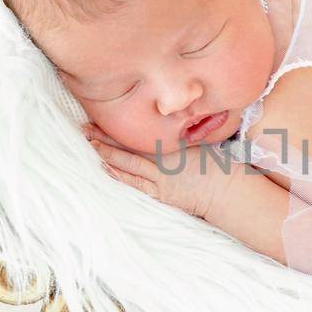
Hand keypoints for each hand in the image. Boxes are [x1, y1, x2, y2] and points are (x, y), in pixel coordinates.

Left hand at [83, 123, 240, 218]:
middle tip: (84, 128)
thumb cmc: (217, 165)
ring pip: (128, 165)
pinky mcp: (161, 195)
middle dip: (105, 137)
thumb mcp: (200, 143)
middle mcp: (163, 161)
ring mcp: (160, 180)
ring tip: (89, 145)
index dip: (118, 127)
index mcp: (172, 146)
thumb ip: (182, 134)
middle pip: (128, 147)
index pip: (138, 134)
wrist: (226, 191)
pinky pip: (135, 185)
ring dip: (107, 154)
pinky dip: (119, 176)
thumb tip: (171, 123)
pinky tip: (106, 169)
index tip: (101, 116)